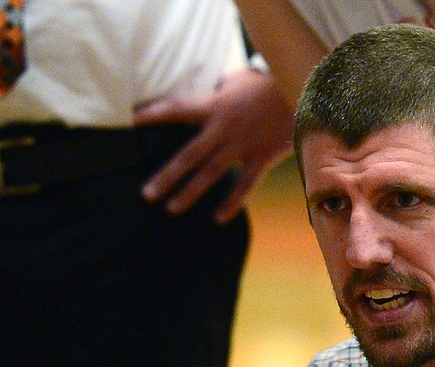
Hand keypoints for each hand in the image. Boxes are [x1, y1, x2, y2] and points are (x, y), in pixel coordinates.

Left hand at [136, 67, 293, 223]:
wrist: (303, 84)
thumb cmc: (267, 81)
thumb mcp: (235, 81)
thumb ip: (216, 94)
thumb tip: (200, 102)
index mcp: (214, 106)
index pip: (176, 110)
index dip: (153, 115)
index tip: (131, 122)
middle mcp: (224, 128)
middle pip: (189, 156)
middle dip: (166, 176)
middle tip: (146, 195)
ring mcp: (243, 144)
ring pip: (211, 174)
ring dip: (190, 193)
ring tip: (171, 209)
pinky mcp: (263, 155)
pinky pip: (245, 184)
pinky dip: (231, 202)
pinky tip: (217, 218)